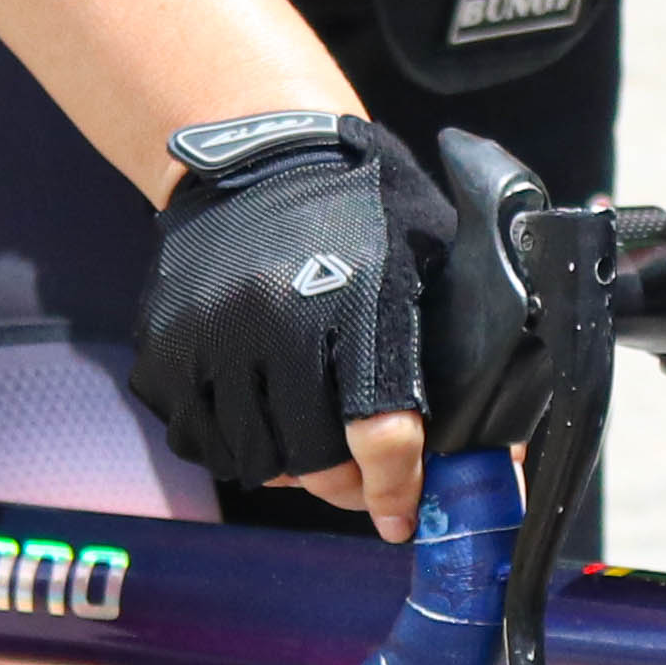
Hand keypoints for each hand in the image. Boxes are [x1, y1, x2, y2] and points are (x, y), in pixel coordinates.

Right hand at [131, 114, 450, 539]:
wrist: (258, 151)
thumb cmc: (361, 207)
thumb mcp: (429, 255)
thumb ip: (459, 350)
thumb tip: (503, 454)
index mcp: (358, 298)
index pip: (381, 426)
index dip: (397, 485)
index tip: (404, 513)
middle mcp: (277, 320)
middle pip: (314, 459)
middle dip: (347, 486)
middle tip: (362, 486)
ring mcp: (210, 336)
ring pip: (254, 459)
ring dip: (290, 469)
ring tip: (311, 445)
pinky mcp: (162, 348)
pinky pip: (198, 438)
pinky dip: (233, 443)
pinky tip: (260, 416)